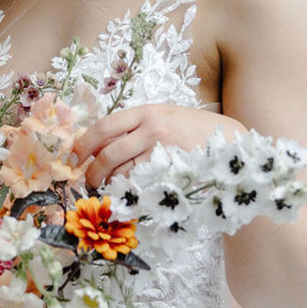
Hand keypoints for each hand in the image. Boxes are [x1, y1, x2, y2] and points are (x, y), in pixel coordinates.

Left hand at [72, 104, 242, 188]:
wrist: (231, 142)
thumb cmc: (196, 131)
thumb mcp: (166, 118)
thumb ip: (137, 128)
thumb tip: (102, 146)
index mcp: (147, 112)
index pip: (104, 127)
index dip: (84, 143)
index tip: (74, 156)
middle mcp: (152, 128)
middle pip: (108, 153)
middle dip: (92, 171)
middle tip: (88, 182)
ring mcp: (163, 151)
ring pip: (123, 172)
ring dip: (111, 185)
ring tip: (108, 190)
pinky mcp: (172, 171)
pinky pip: (141, 186)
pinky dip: (130, 193)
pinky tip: (129, 195)